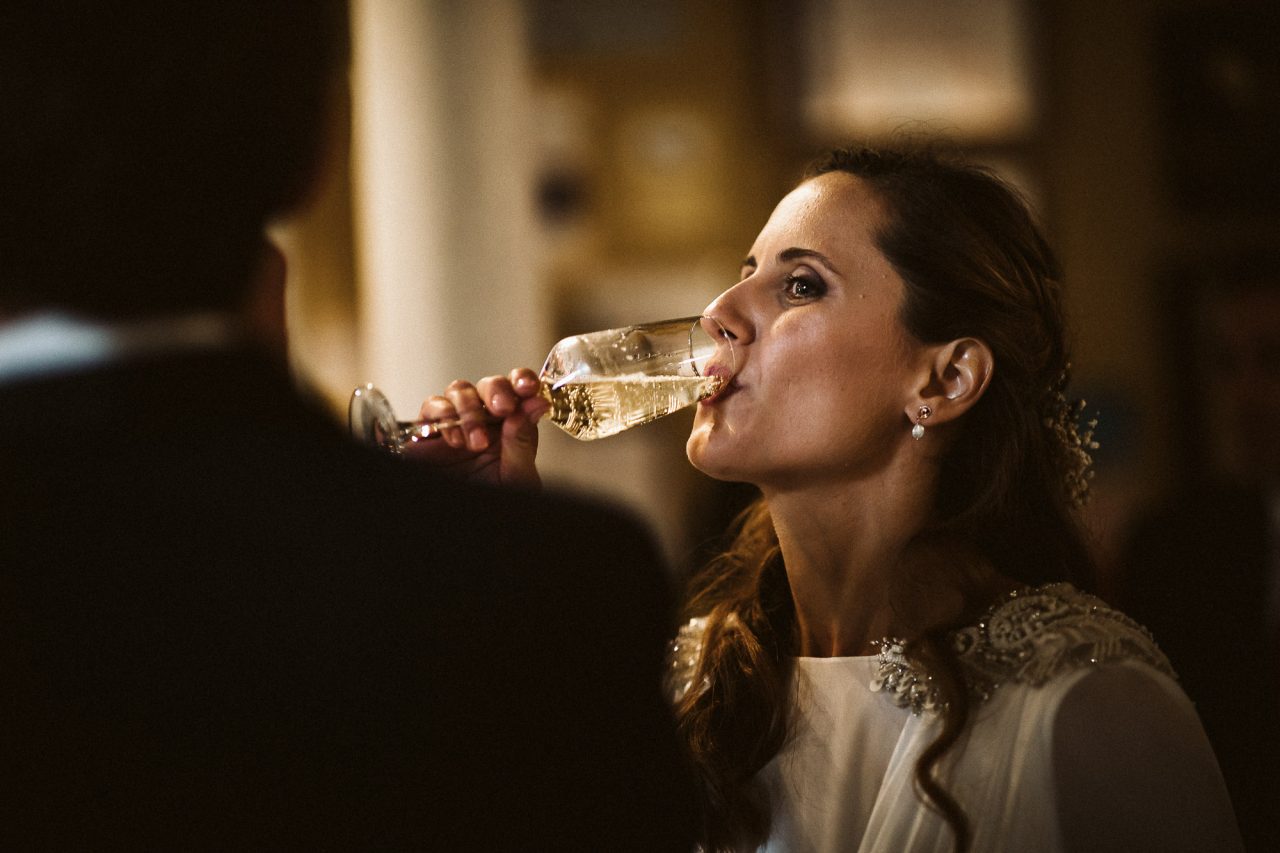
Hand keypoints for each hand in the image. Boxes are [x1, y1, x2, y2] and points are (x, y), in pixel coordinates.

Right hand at [402, 368, 547, 488]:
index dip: (522, 379)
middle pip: (488, 384)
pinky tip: (455, 441)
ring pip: (459, 390)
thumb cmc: (497, 498)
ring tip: (477, 442)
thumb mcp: (518, 476)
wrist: (467, 522)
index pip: (519, 389)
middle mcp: (485, 419)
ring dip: (470, 410)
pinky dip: (443, 416)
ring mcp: (456, 422)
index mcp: (512, 424)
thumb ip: (523, 440)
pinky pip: (432, 408)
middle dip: (496, 390)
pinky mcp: (429, 432)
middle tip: (503, 408)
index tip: (528, 387)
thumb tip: (535, 404)